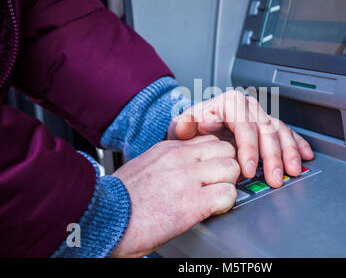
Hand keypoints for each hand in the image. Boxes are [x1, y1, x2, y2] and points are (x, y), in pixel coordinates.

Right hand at [110, 135, 239, 257]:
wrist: (102, 218)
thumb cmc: (118, 200)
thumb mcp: (143, 167)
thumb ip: (167, 163)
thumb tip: (182, 170)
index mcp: (168, 149)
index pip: (209, 140)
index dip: (214, 157)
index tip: (211, 170)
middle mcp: (181, 158)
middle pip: (226, 149)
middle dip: (226, 168)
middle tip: (217, 184)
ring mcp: (188, 178)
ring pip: (231, 168)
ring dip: (227, 184)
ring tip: (214, 198)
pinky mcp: (193, 202)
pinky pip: (228, 194)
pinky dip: (225, 204)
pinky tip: (211, 210)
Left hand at [168, 91, 313, 187]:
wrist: (198, 128)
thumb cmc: (192, 128)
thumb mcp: (181, 126)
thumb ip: (182, 126)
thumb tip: (186, 125)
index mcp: (229, 103)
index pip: (244, 125)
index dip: (249, 149)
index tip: (248, 170)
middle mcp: (248, 107)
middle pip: (266, 130)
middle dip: (273, 156)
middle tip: (275, 178)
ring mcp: (260, 116)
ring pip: (280, 131)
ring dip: (289, 153)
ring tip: (292, 172)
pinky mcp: (268, 125)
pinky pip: (287, 133)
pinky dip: (297, 144)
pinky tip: (305, 155)